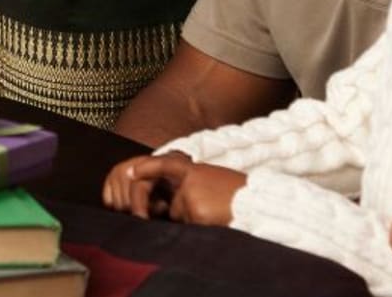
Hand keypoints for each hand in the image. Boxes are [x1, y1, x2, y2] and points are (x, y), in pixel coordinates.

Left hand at [103, 152, 243, 225]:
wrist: (259, 202)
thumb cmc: (239, 194)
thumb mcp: (215, 180)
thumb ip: (193, 184)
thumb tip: (173, 201)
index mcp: (196, 169)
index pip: (166, 164)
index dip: (148, 167)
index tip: (132, 171)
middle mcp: (189, 180)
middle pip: (172, 202)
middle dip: (181, 211)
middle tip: (204, 209)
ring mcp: (190, 196)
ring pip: (179, 216)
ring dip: (193, 219)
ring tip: (217, 212)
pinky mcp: (195, 213)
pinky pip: (188, 226)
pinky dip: (199, 227)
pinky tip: (217, 220)